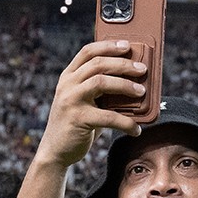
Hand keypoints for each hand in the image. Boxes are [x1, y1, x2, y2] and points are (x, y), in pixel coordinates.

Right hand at [35, 40, 147, 168]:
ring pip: (101, 82)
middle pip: (98, 63)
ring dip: (125, 84)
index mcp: (68, 76)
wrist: (55, 151)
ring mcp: (71, 100)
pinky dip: (125, 122)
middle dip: (123, 64)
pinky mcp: (78, 119)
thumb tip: (133, 87)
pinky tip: (136, 129)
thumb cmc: (76, 126)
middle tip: (142, 69)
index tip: (127, 45)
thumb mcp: (85, 103)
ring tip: (141, 91)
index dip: (109, 46)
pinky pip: (108, 116)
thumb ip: (101, 93)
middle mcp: (67, 84)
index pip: (88, 52)